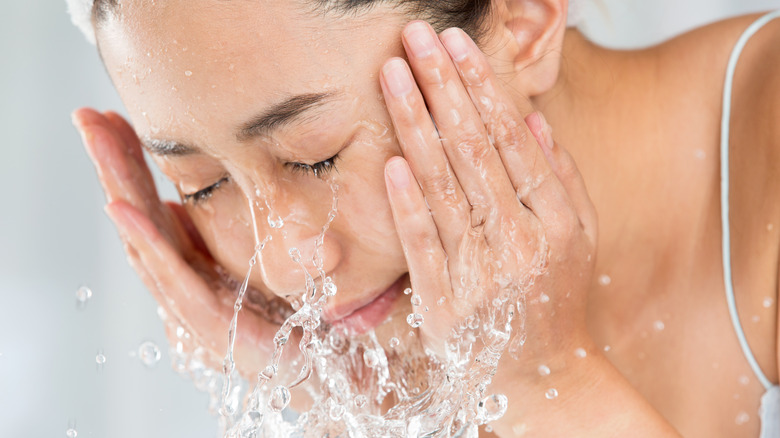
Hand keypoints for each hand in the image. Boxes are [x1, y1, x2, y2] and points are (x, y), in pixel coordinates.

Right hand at [71, 109, 282, 377]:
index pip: (154, 206)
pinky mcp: (214, 327)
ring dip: (122, 190)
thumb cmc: (292, 314)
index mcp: (193, 265)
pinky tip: (125, 208)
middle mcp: (186, 283)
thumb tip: (174, 205)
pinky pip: (176, 281)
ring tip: (100, 144)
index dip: (132, 164)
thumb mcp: (253, 259)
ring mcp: (195, 306)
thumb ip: (212, 237)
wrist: (326, 364)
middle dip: (114, 165)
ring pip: (148, 243)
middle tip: (88, 116)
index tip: (112, 117)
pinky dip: (148, 243)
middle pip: (141, 218)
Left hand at [380, 19, 596, 400]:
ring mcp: (482, 274)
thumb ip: (560, 178)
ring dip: (416, 125)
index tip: (457, 45)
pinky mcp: (446, 305)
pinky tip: (390, 162)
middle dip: (442, 87)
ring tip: (394, 75)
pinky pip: (423, 247)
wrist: (547, 379)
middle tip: (417, 37)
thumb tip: (531, 120)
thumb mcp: (579, 238)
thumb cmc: (556, 299)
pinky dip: (407, 204)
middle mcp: (520, 242)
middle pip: (473, 151)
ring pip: (444, 187)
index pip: (510, 140)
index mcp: (555, 220)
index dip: (482, 88)